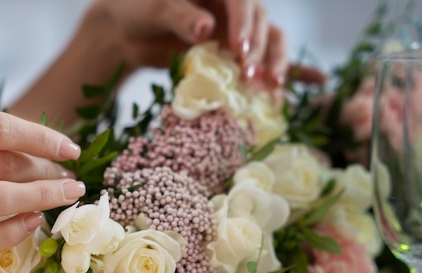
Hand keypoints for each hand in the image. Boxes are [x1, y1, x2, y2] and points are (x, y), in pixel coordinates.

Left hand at [90, 0, 286, 86]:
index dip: (245, 26)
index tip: (241, 51)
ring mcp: (239, 31)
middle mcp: (235, 9)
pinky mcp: (236, 54)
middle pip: (264, 25)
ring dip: (276, 65)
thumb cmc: (140, 9)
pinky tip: (318, 81)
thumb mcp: (156, 8)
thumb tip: (206, 29)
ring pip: (271, 44)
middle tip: (252, 78)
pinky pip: (268, 60)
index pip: (243, 2)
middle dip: (261, 52)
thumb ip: (180, 16)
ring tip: (273, 89)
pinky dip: (293, 70)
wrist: (130, 29)